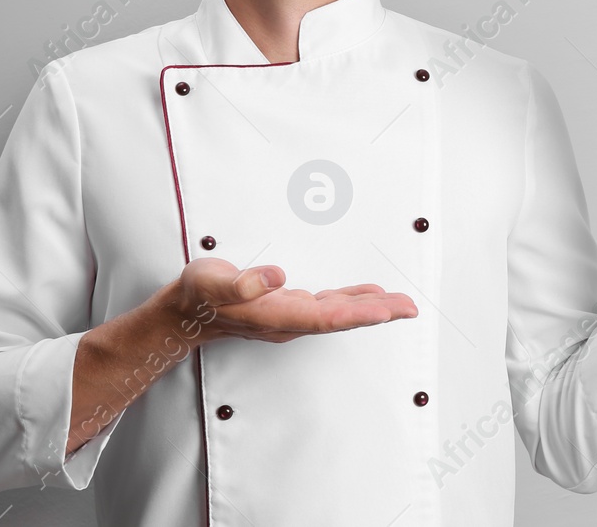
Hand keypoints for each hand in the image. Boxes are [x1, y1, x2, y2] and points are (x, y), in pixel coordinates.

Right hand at [166, 258, 418, 345]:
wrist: (185, 313)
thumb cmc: (197, 295)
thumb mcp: (210, 282)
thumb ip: (241, 283)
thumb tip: (275, 277)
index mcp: (275, 315)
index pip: (325, 317)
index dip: (357, 313)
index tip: (386, 310)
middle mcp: (288, 319)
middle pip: (341, 318)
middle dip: (378, 313)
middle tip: (411, 308)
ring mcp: (291, 315)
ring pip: (339, 312)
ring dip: (371, 308)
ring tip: (402, 303)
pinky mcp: (290, 307)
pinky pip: (330, 306)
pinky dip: (353, 300)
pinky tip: (369, 294)